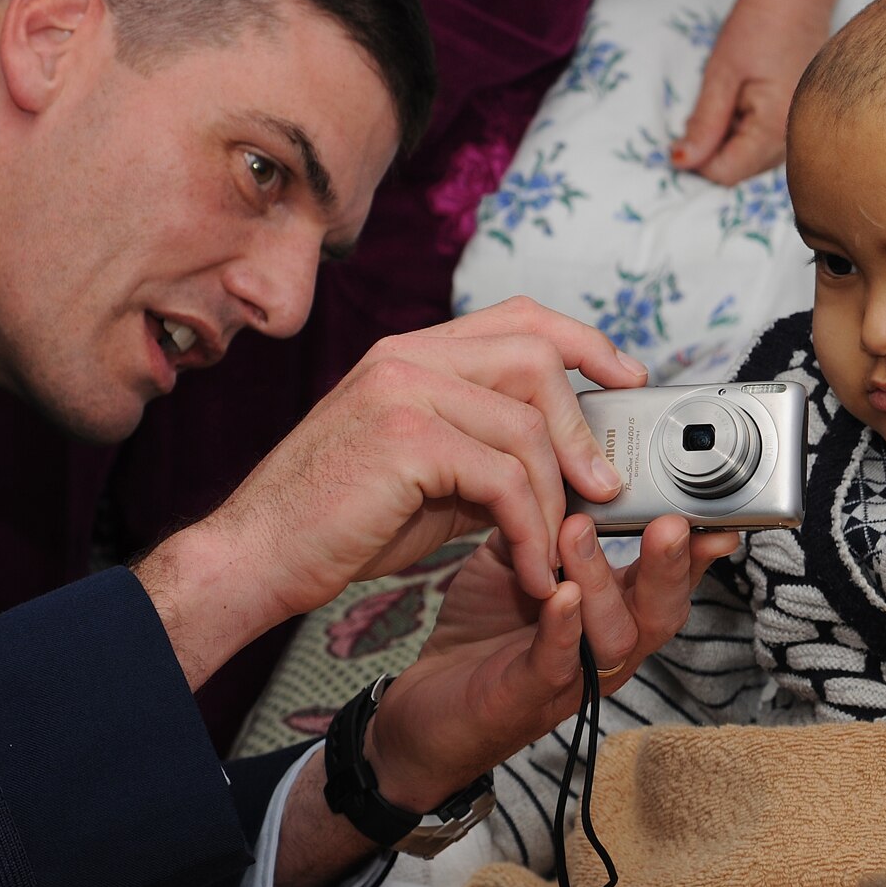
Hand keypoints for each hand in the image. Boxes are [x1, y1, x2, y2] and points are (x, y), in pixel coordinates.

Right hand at [139, 298, 648, 691]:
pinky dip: (532, 531)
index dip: (586, 342)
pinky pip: (505, 478)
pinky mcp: (406, 439)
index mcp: (412, 353)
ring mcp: (405, 390)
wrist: (256, 554)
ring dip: (558, 500)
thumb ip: (489, 455)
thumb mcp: (428, 477)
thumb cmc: (337, 521)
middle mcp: (408, 356)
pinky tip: (531, 568)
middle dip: (583, 429)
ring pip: (528, 427)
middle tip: (605, 489)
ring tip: (557, 553)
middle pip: (539, 358)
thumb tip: (568, 467)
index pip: (520, 319)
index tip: (629, 379)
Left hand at [367, 513, 740, 810]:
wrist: (425, 701)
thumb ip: (547, 516)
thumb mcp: (520, 557)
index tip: (714, 515)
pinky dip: (563, 628)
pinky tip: (560, 595)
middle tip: (668, 522)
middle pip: (662, 609)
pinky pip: (557, 663)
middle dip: (671, 565)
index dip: (697, 549)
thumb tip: (566, 457)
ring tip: (577, 532)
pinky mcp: (526, 696)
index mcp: (613, 608)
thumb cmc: (484, 628)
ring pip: (615, 635)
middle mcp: (606, 645)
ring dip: (602, 580)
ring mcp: (572, 676)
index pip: (669, 577)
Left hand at [670, 0, 835, 184]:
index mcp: (775, 128)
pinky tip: (749, 97)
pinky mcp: (800, 121)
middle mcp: (795, 137)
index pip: (726, 172)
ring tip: (735, 94)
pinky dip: (749, 128)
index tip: (687, 129)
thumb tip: (682, 163)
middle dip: (716, 146)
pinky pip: (767, 143)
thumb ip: (704, 124)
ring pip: (753, 158)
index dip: (698, 158)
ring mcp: (801, 131)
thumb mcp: (721, 74)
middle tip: (714, 102)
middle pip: (741, 170)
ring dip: (732, 137)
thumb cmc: (759, 25)